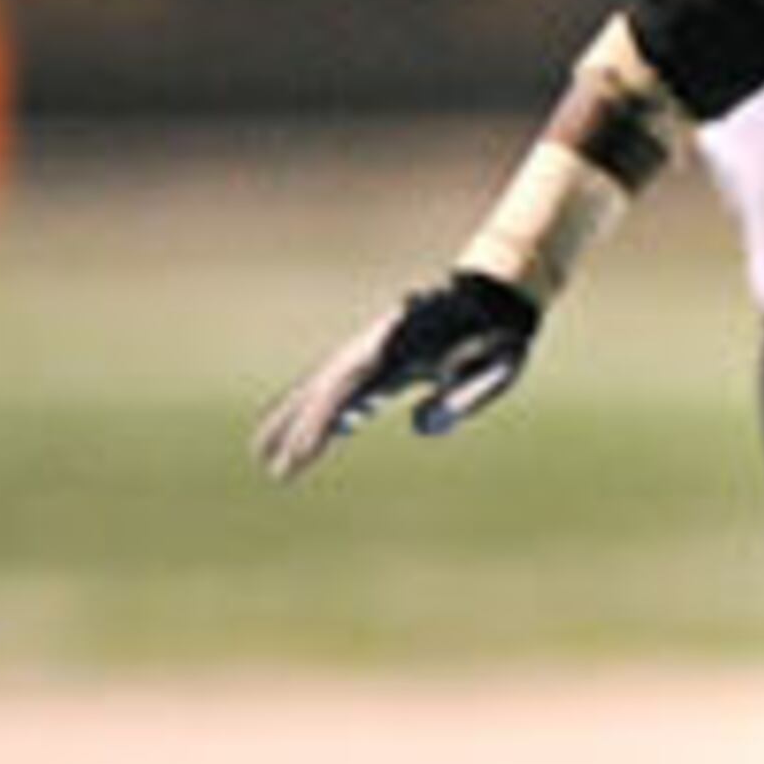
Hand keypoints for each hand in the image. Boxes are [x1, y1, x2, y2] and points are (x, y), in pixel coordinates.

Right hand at [253, 271, 540, 478]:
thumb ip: (463, 397)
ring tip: (266, 452)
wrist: (495, 297)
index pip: (347, 388)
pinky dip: (322, 406)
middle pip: (325, 386)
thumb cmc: (497, 336)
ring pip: (326, 384)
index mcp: (401, 346)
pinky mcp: (383, 355)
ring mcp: (376, 347)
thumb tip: (421, 426)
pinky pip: (343, 384)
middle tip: (271, 465)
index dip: (320, 421)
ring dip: (295, 416)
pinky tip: (315, 433)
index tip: (302, 453)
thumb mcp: (494, 367)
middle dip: (295, 426)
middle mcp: (379, 344)